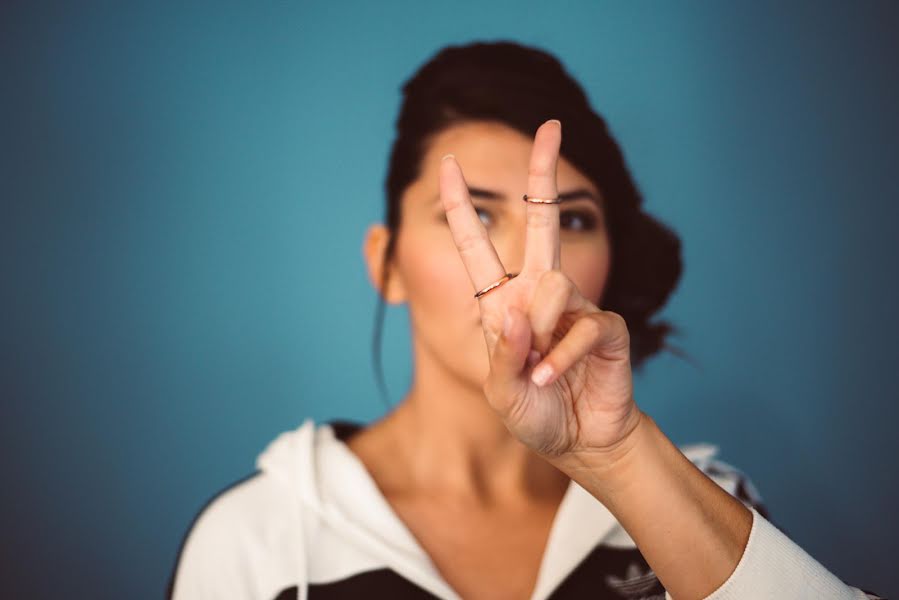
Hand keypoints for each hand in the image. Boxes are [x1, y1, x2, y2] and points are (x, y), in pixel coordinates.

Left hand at [438, 119, 642, 462]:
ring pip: (553, 285)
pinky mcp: (606, 326)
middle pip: (542, 223)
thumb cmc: (534, 414)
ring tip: (539, 373)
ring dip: (539, 334)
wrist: (579, 444)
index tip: (450, 164)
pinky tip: (553, 380)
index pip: (478, 247)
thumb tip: (517, 309)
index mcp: (503, 303)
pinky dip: (562, 358)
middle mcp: (538, 294)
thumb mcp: (500, 391)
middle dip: (545, 173)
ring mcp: (575, 306)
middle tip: (551, 125)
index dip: (464, 206)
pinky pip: (584, 325)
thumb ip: (504, 353)